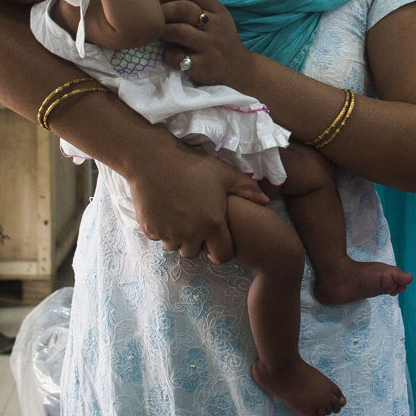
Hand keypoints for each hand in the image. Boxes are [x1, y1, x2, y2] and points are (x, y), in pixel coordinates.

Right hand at [126, 138, 269, 260]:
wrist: (152, 159)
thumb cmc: (192, 165)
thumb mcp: (224, 174)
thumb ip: (246, 189)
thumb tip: (265, 201)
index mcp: (213, 224)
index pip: (222, 256)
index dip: (220, 251)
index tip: (216, 241)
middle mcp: (190, 234)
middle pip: (195, 253)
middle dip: (197, 243)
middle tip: (196, 223)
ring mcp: (168, 233)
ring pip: (175, 247)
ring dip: (179, 238)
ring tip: (180, 217)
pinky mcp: (150, 229)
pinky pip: (159, 238)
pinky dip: (162, 229)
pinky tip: (164, 210)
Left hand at [156, 0, 251, 89]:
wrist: (238, 69)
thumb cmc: (220, 40)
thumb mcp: (217, 18)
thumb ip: (197, 6)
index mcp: (218, 10)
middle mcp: (217, 26)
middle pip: (183, 8)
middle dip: (162, 11)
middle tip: (153, 19)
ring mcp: (211, 46)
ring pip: (178, 31)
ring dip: (162, 31)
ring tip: (159, 35)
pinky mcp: (203, 66)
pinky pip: (177, 57)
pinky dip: (168, 55)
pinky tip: (170, 54)